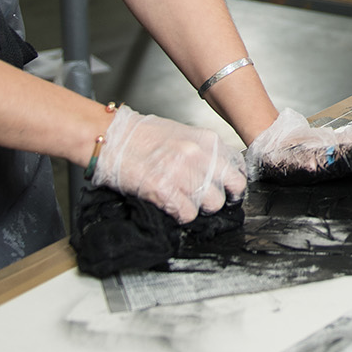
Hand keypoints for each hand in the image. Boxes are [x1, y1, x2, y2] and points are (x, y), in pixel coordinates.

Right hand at [89, 104, 246, 222]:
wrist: (113, 138)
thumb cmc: (144, 137)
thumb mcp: (184, 135)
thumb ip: (205, 152)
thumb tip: (219, 173)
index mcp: (207, 140)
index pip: (238, 166)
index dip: (233, 182)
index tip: (227, 189)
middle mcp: (200, 155)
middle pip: (233, 187)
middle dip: (223, 197)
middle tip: (208, 200)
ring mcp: (183, 172)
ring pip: (213, 203)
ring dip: (200, 207)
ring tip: (185, 202)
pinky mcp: (164, 189)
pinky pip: (188, 214)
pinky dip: (182, 215)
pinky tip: (172, 207)